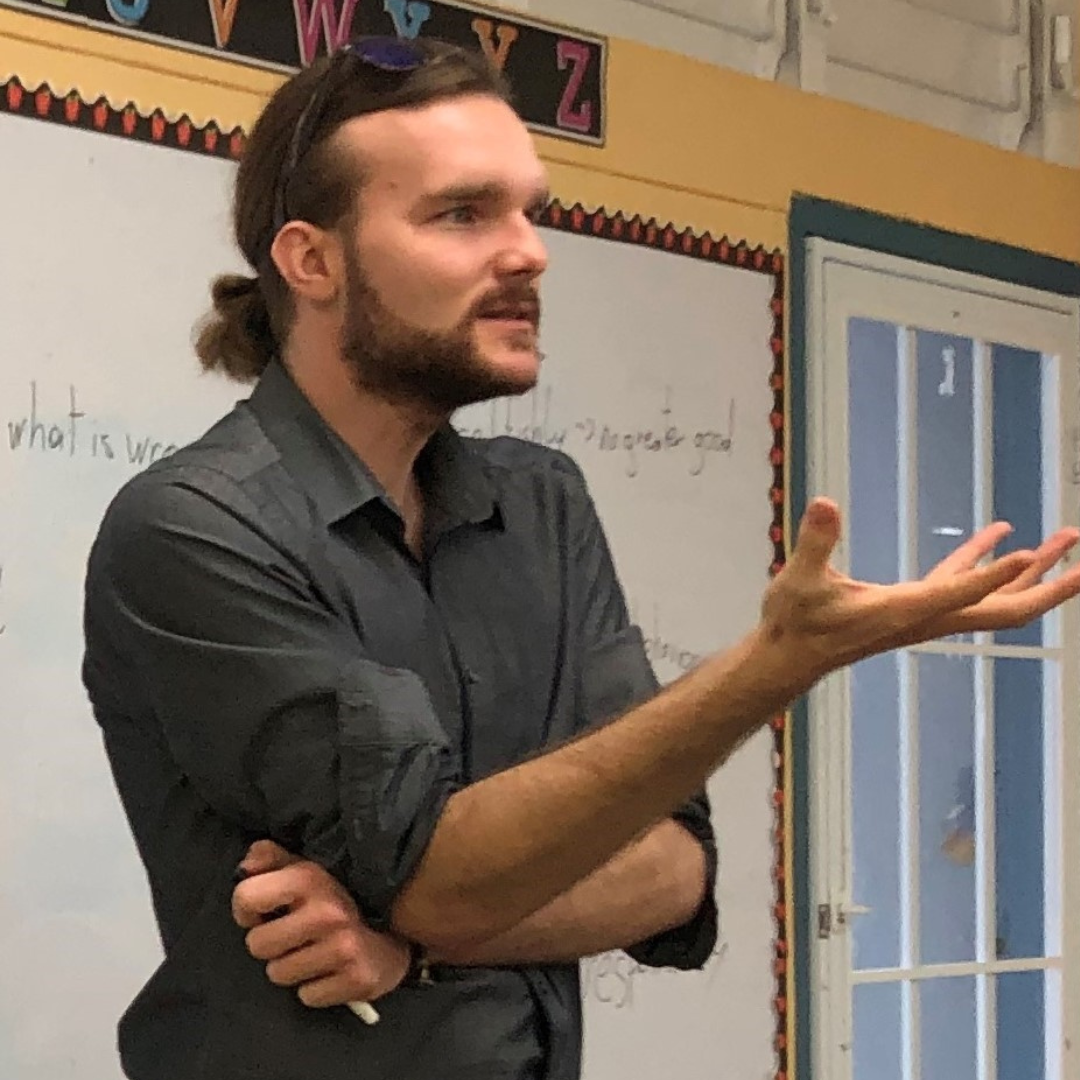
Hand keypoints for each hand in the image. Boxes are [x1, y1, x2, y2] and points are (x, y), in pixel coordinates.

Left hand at [232, 840, 410, 1008]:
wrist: (404, 922)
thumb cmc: (343, 892)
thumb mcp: (309, 865)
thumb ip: (272, 859)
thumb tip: (244, 867)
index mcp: (310, 877)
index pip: (246, 897)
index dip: (247, 908)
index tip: (264, 912)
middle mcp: (326, 912)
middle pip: (257, 945)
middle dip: (271, 943)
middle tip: (294, 934)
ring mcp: (344, 948)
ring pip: (279, 974)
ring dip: (292, 967)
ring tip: (314, 951)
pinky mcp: (358, 979)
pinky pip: (307, 996)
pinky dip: (316, 987)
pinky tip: (332, 969)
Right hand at [761, 497, 1079, 690]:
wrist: (790, 657)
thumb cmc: (794, 623)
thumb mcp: (800, 581)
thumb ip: (815, 543)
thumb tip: (824, 504)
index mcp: (903, 612)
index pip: (960, 594)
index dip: (996, 576)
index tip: (1035, 553)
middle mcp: (926, 618)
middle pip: (1004, 611)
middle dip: (1049, 586)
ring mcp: (925, 614)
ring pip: (994, 599)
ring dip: (1034, 572)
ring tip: (1067, 539)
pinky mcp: (915, 606)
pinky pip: (965, 584)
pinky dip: (987, 563)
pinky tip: (1002, 535)